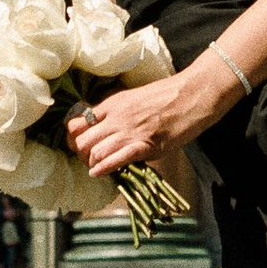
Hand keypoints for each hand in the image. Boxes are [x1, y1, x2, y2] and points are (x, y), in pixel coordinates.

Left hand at [67, 58, 243, 174]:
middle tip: (87, 160)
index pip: (77, 123)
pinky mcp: (146, 145)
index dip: (74, 138)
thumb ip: (116, 112)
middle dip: (80, 154)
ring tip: (97, 167)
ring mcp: (130, 131)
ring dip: (92, 163)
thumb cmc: (166, 96)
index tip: (79, 145)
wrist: (192, 94)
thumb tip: (102, 128)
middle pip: (81, 141)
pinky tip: (99, 173)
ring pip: (95, 152)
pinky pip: (116, 160)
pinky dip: (104, 169)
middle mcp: (116, 117)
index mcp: (112, 104)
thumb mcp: (134, 98)